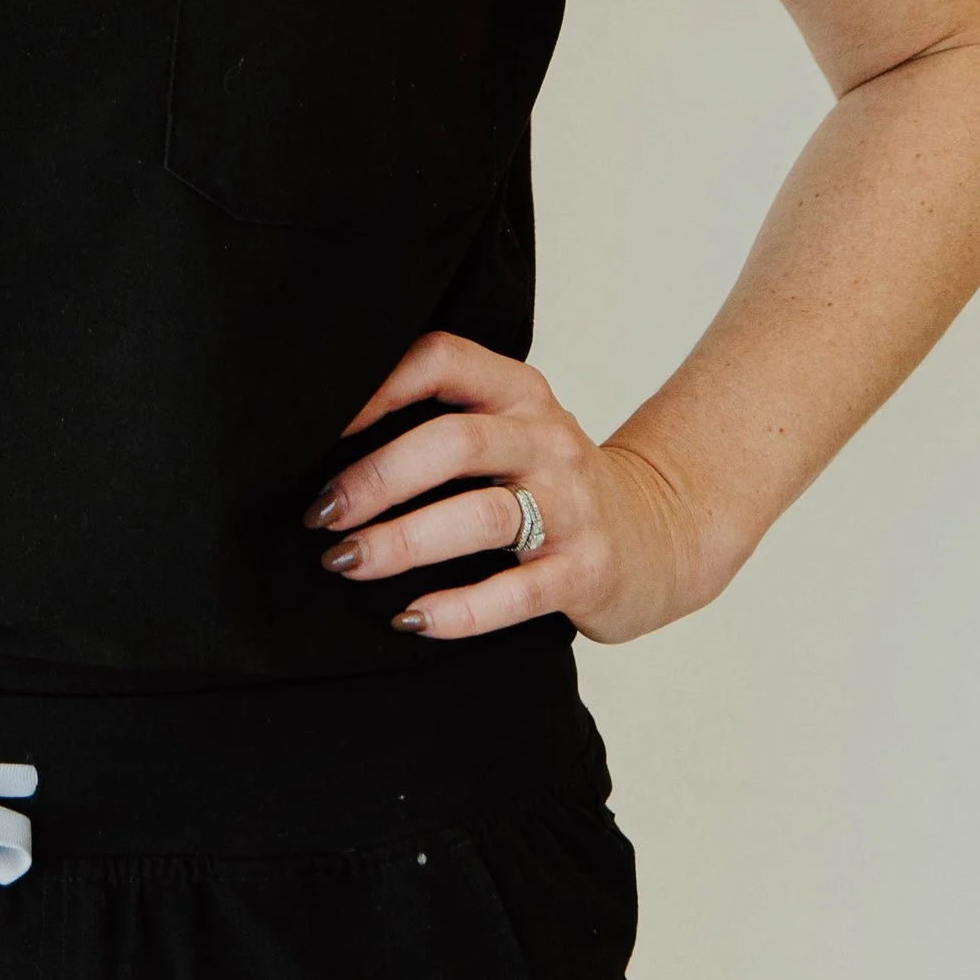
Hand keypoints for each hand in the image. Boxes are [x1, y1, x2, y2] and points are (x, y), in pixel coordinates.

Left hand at [304, 329, 721, 646]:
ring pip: (479, 516)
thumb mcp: (513, 430)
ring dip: (402, 541)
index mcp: (520, 392)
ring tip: (347, 562)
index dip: (377, 387)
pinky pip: (515, 592)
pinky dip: (457, 609)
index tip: (318, 427)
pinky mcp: (587, 571)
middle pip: (453, 443)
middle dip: (376, 479)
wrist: (660, 535)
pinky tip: (411, 619)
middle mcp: (547, 439)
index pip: (442, 360)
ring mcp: (572, 505)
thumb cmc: (553, 483)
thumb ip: (448, 421)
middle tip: (321, 514)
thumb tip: (329, 443)